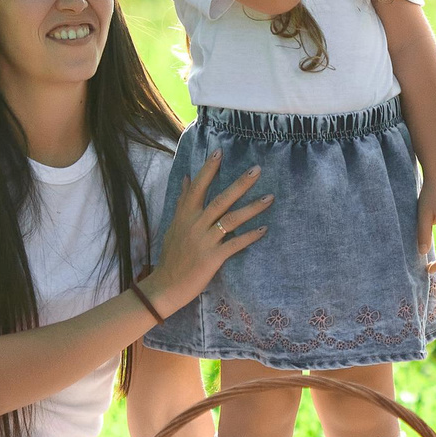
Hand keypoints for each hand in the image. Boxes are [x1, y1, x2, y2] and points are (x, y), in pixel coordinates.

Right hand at [144, 155, 270, 315]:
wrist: (166, 285)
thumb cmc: (172, 254)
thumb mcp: (174, 225)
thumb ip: (183, 201)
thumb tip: (187, 177)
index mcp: (185, 215)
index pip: (198, 187)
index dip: (208, 169)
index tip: (220, 151)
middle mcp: (195, 224)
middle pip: (221, 200)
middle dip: (240, 184)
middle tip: (257, 169)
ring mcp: (205, 241)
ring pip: (231, 220)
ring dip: (252, 208)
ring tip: (269, 198)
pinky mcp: (213, 258)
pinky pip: (235, 244)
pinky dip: (250, 236)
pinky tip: (264, 229)